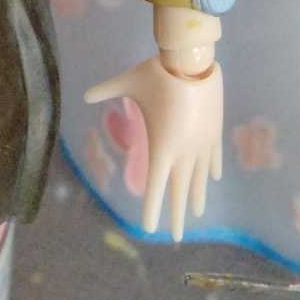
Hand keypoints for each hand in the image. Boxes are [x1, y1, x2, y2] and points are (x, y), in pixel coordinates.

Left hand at [85, 53, 222, 240]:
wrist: (192, 62)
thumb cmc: (157, 74)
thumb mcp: (127, 81)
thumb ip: (105, 90)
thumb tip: (84, 94)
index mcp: (161, 146)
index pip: (155, 186)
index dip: (152, 208)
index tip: (150, 228)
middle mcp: (183, 151)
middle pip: (179, 191)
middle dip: (176, 215)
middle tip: (176, 237)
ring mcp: (201, 144)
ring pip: (200, 178)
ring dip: (197, 197)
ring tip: (195, 214)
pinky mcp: (214, 133)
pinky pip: (213, 158)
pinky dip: (212, 171)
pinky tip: (213, 182)